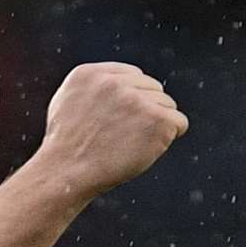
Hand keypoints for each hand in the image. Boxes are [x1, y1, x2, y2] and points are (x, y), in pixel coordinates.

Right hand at [32, 62, 188, 197]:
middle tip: (126, 136)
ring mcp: (136, 100)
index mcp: (91, 73)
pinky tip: (148, 148)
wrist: (67, 172)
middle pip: (153, 88)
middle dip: (146, 111)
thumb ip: (94, 87)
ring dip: (156, 126)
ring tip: (131, 144)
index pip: (134, 75)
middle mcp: (115, 83)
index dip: (134, 100)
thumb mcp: (68, 102)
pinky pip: (179, 122)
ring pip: (167, 105)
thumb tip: (124, 84)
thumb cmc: (66, 148)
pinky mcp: (155, 120)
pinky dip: (170, 137)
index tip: (124, 120)